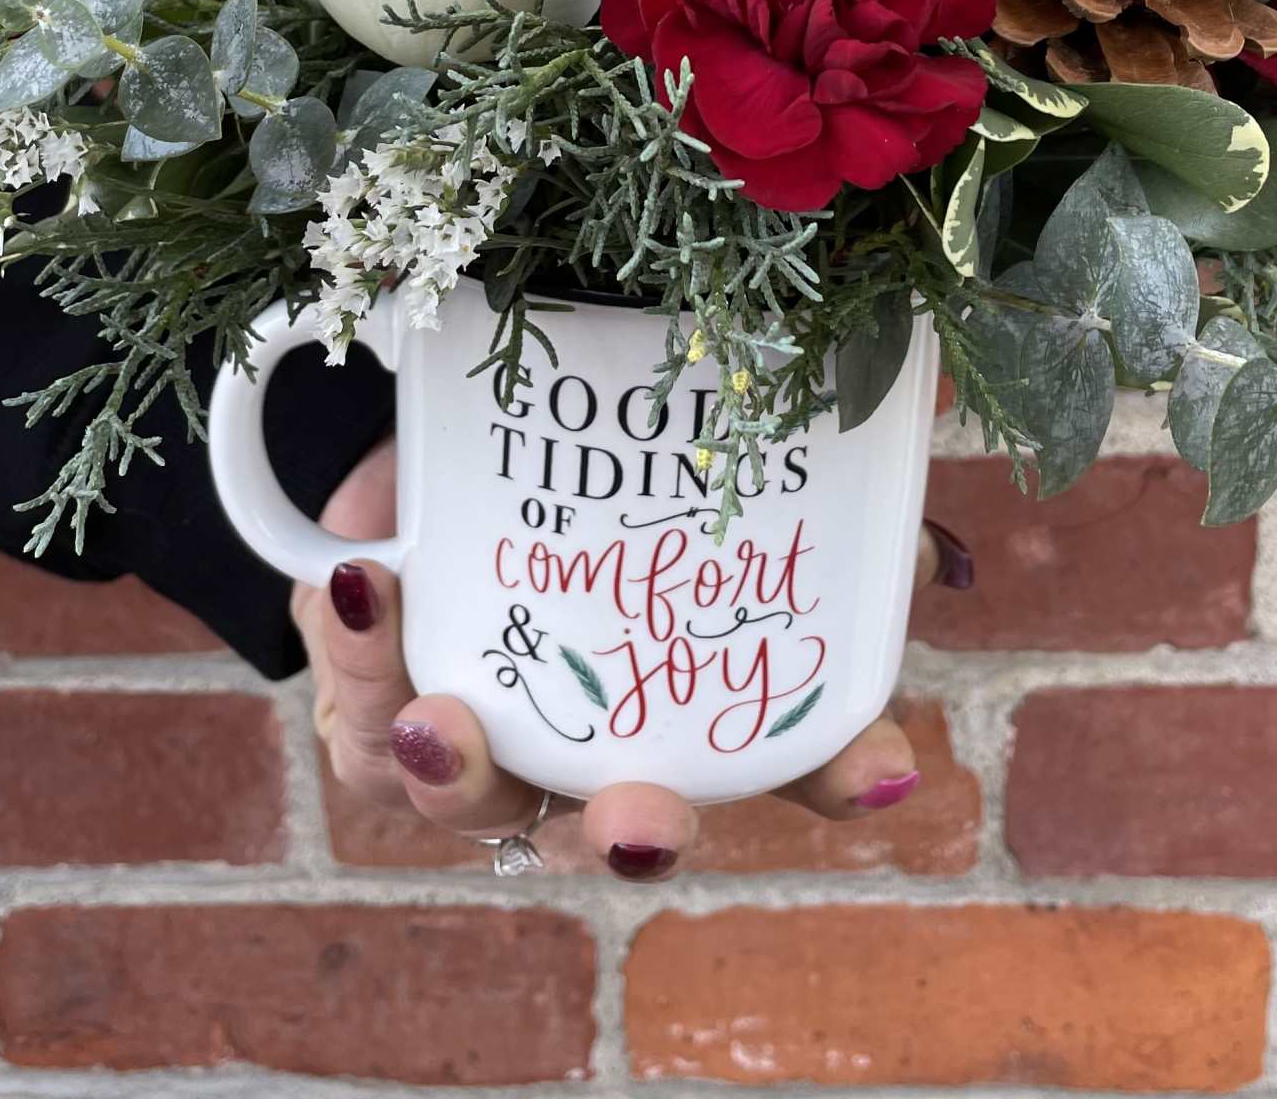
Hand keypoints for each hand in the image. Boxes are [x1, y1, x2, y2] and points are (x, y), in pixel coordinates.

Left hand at [292, 441, 972, 881]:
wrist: (425, 473)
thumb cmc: (573, 484)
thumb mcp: (672, 468)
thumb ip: (780, 476)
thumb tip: (915, 447)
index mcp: (683, 698)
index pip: (778, 758)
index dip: (833, 774)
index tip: (883, 766)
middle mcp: (590, 747)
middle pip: (623, 823)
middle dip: (637, 830)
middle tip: (648, 815)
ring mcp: (484, 749)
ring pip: (475, 802)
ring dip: (464, 772)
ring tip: (446, 719)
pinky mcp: (378, 724)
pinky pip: (364, 713)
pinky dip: (362, 652)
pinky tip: (362, 588)